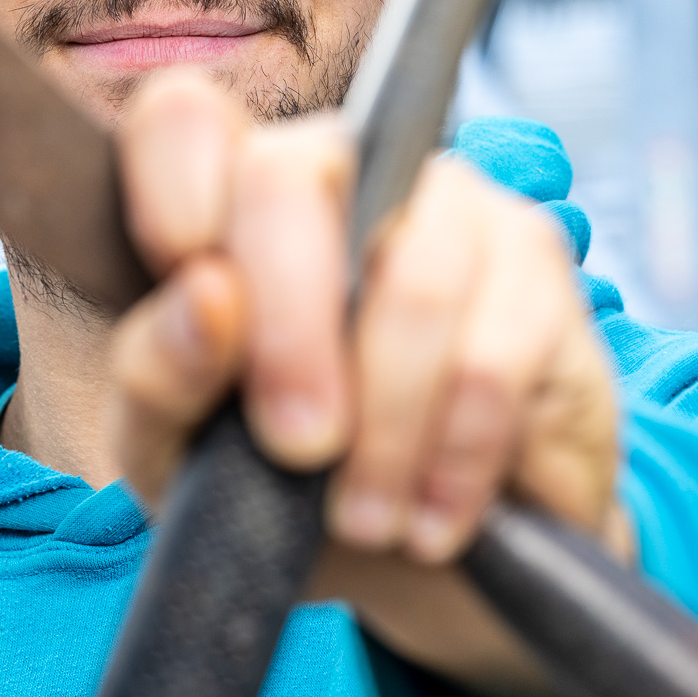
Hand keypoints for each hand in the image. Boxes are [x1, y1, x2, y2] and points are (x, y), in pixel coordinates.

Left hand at [109, 69, 629, 680]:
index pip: (184, 120)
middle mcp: (345, 168)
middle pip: (288, 174)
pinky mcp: (538, 267)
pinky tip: (436, 514)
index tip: (201, 303)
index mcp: (232, 196)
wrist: (426, 576)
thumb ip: (159, 374)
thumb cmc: (282, 488)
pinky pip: (493, 355)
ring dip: (383, 429)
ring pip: (410, 280)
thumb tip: (208, 299)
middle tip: (294, 447)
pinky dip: (454, 457)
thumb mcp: (182, 454)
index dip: (176, 188)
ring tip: (364, 515)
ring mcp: (451, 203)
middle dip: (286, 331)